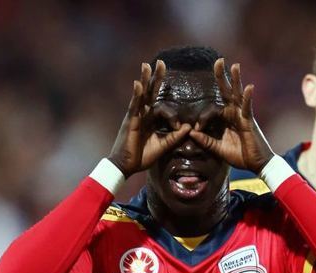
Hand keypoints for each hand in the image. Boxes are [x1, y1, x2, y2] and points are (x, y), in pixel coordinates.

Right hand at [109, 60, 191, 176]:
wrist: (126, 166)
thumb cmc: (142, 156)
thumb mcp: (163, 146)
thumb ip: (175, 137)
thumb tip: (189, 127)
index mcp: (149, 120)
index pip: (161, 106)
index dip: (173, 113)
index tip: (179, 126)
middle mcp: (142, 114)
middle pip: (150, 93)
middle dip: (155, 78)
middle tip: (161, 62)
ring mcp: (135, 116)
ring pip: (141, 95)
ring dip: (144, 79)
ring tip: (146, 65)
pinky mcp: (130, 121)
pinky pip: (134, 106)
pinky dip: (136, 95)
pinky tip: (138, 84)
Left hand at [190, 59, 273, 173]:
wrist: (257, 165)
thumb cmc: (240, 156)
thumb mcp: (218, 149)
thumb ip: (205, 141)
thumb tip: (190, 132)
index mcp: (226, 119)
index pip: (212, 110)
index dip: (203, 118)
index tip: (196, 129)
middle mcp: (235, 114)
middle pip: (227, 92)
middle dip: (222, 76)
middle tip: (218, 60)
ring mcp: (243, 116)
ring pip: (238, 95)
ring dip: (236, 80)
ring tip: (235, 65)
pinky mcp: (250, 122)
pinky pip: (248, 108)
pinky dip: (248, 98)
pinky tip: (249, 87)